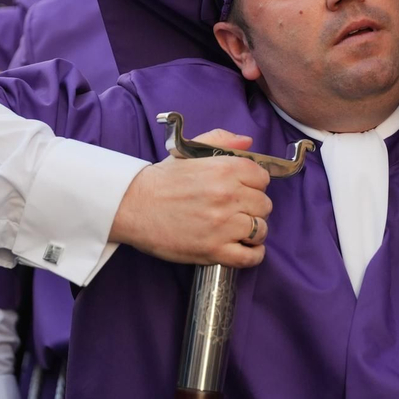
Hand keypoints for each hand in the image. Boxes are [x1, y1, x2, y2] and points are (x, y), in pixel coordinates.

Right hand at [110, 129, 272, 268]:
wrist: (133, 206)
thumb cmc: (162, 180)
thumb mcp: (190, 152)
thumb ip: (221, 141)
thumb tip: (248, 142)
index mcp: (225, 169)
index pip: (262, 178)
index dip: (255, 184)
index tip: (244, 190)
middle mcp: (228, 196)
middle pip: (264, 205)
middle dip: (253, 207)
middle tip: (237, 210)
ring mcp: (223, 225)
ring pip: (260, 230)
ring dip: (253, 231)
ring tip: (238, 230)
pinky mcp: (214, 250)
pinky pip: (250, 256)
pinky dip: (253, 254)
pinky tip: (244, 248)